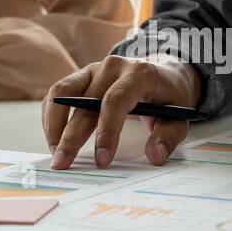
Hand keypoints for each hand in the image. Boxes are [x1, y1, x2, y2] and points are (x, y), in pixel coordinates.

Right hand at [42, 56, 202, 169]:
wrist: (163, 73)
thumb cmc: (168, 97)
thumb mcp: (179, 116)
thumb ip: (169, 136)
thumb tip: (154, 156)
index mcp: (139, 74)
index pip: (115, 101)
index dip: (106, 132)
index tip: (102, 160)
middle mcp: (113, 67)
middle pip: (84, 102)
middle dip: (71, 137)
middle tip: (63, 164)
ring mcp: (94, 68)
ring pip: (62, 93)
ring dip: (54, 124)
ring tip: (56, 152)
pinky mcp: (81, 75)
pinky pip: (58, 93)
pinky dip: (52, 116)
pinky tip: (55, 138)